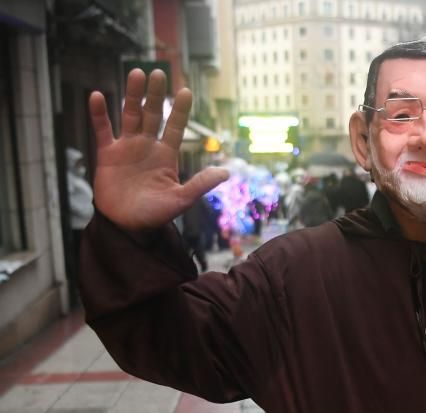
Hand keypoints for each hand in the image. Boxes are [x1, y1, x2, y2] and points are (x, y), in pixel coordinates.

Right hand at [88, 69, 227, 231]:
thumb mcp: (181, 199)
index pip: (175, 127)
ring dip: (133, 96)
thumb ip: (200, 184)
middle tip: (159, 72)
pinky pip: (102, 130)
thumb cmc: (155, 215)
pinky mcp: (107, 154)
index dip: (180, 110)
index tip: (186, 91)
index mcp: (166, 156)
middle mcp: (147, 147)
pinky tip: (97, 95)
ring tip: (136, 74)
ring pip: (130, 115)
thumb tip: (226, 172)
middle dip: (156, 94)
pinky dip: (99, 114)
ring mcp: (127, 148)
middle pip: (152, 114)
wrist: (128, 227)